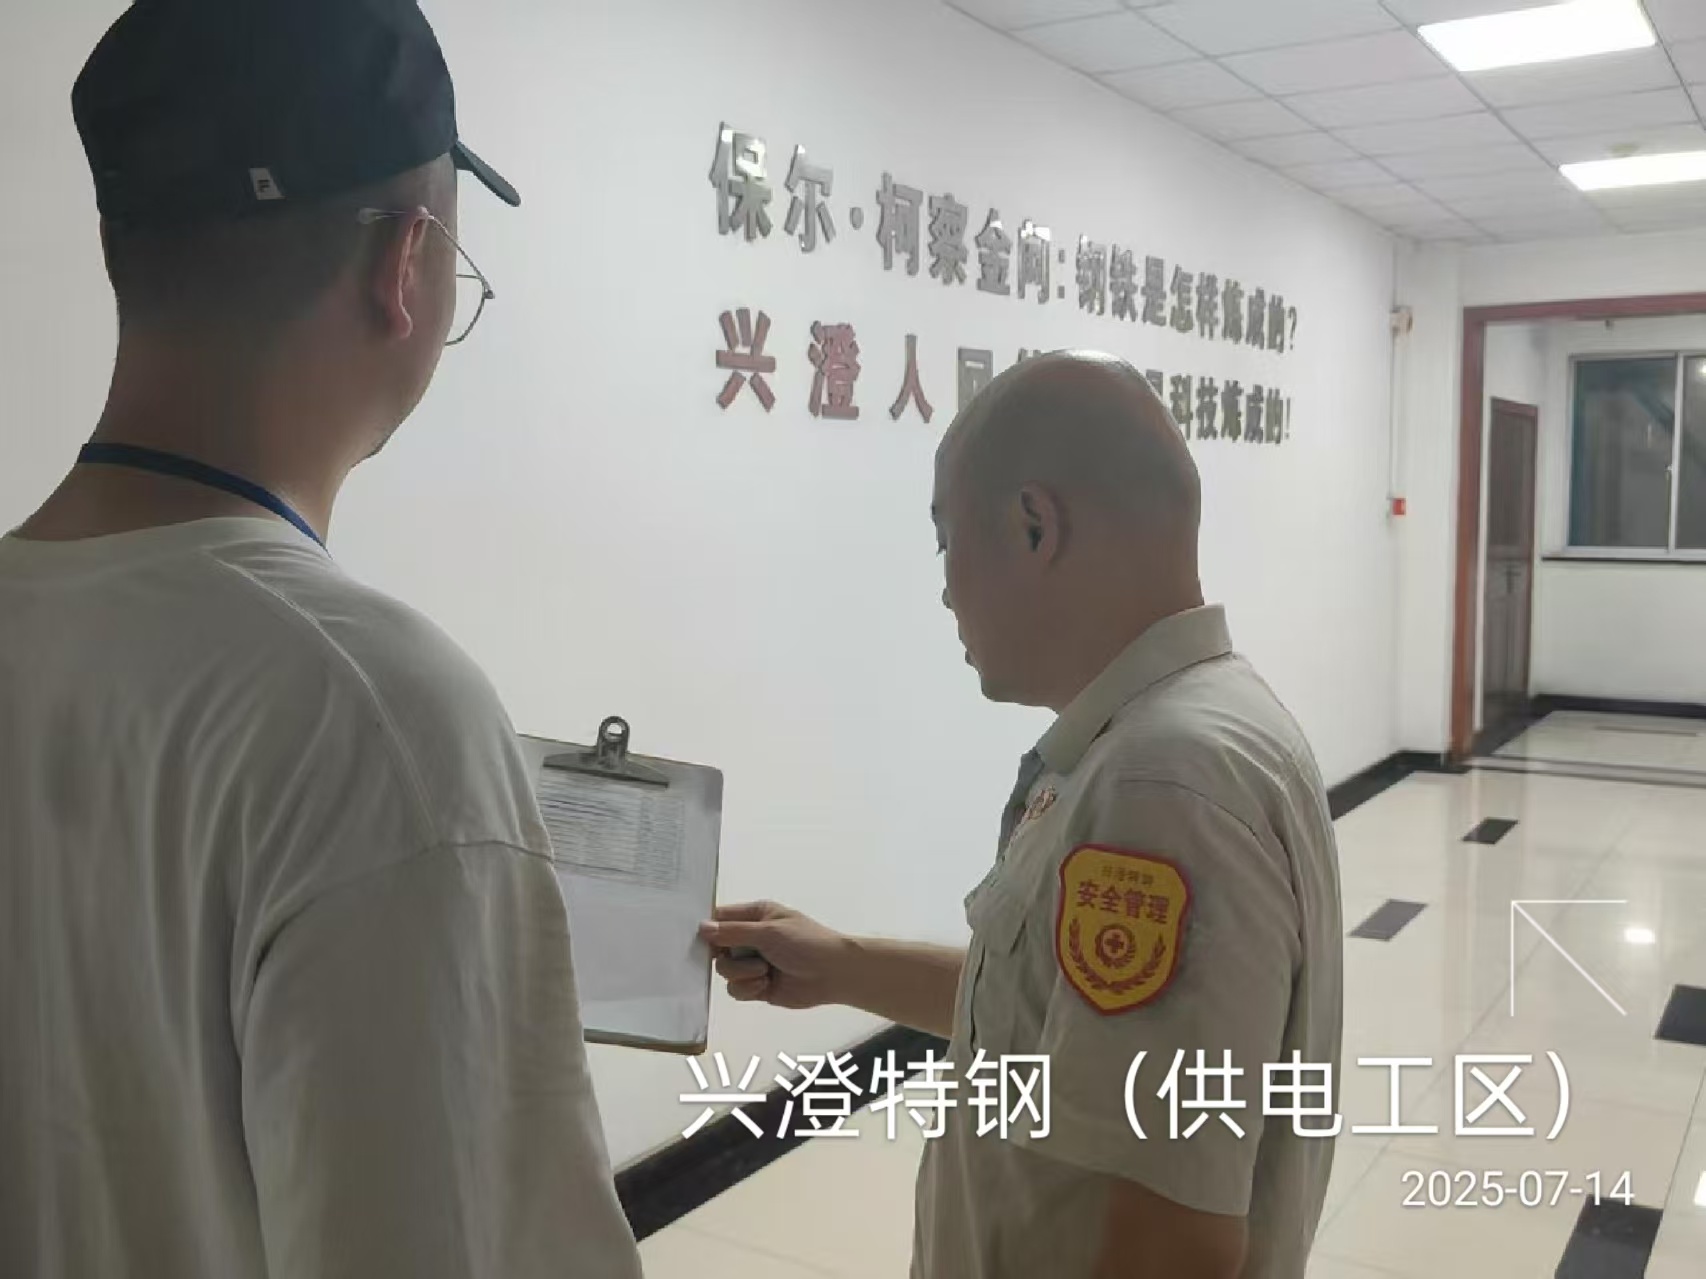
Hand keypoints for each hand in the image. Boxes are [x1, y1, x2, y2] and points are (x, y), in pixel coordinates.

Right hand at [699, 901, 852, 1010]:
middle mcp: (750, 938)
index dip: (707, 929)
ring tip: (765, 972)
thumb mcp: (768, 932)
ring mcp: (752, 963)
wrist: (833, 974)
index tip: (695, 939)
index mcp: (755, 915)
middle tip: (742, 957)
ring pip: (725, 971)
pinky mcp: (756, 986)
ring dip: (743, 974)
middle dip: (728, 956)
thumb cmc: (804, 943)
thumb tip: (701, 928)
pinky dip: (749, 989)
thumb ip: (733, 932)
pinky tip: (766, 985)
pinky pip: (736, 990)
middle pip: (717, 948)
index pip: (720, 918)